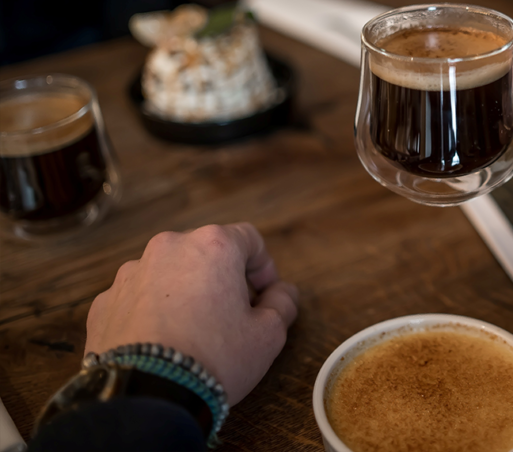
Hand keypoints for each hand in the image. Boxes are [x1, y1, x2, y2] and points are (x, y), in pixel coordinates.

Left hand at [85, 223, 298, 403]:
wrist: (146, 398)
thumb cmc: (212, 358)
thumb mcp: (268, 335)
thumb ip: (282, 304)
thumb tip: (283, 293)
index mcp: (212, 246)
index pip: (248, 238)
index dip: (263, 266)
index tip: (266, 293)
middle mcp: (168, 249)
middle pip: (205, 253)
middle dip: (222, 279)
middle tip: (233, 315)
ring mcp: (131, 274)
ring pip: (168, 274)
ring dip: (184, 293)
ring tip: (192, 333)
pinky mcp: (104, 302)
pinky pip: (137, 299)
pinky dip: (152, 313)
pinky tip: (162, 343)